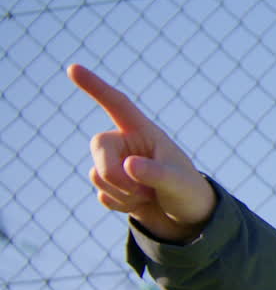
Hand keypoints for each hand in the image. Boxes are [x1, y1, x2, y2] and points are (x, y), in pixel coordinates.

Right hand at [70, 64, 215, 242]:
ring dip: (122, 192)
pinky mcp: (112, 188)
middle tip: (141, 190)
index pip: (117, 104)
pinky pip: (102, 195)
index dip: (95, 86)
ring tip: (149, 195)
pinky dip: (121, 205)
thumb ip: (156, 173)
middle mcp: (127, 145)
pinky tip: (140, 205)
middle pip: (97, 145)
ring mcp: (117, 166)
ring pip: (97, 174)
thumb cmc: (189, 192)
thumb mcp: (179, 182)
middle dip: (112, 171)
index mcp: (145, 132)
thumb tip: (129, 166)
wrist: (188, 220)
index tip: (73, 68)